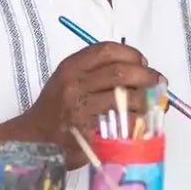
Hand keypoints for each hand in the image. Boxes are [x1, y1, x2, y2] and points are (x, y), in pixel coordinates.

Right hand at [20, 44, 162, 164]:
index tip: (143, 62)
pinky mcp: (87, 132)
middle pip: (119, 72)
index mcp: (70, 67)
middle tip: (158, 82)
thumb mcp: (67, 80)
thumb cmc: (55, 108)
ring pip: (124, 99)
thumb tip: (138, 70)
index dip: (131, 54)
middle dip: (146, 76)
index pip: (106, 50)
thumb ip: (95, 71)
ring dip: (145, 101)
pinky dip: (137, 121)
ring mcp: (79, 110)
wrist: (33, 138)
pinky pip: (121, 124)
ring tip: (151, 104)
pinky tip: (141, 122)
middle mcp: (74, 85)